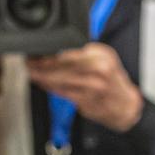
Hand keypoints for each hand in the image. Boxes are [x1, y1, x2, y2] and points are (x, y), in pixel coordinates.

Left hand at [26, 43, 144, 131]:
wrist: (126, 105)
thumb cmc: (112, 81)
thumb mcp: (104, 58)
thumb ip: (83, 52)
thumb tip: (55, 49)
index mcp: (101, 55)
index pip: (69, 51)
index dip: (48, 52)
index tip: (35, 51)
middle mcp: (98, 70)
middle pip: (61, 65)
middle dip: (40, 64)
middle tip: (28, 62)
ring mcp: (92, 87)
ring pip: (59, 79)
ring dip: (41, 76)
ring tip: (31, 71)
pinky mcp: (86, 102)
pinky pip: (61, 92)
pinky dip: (49, 87)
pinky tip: (41, 82)